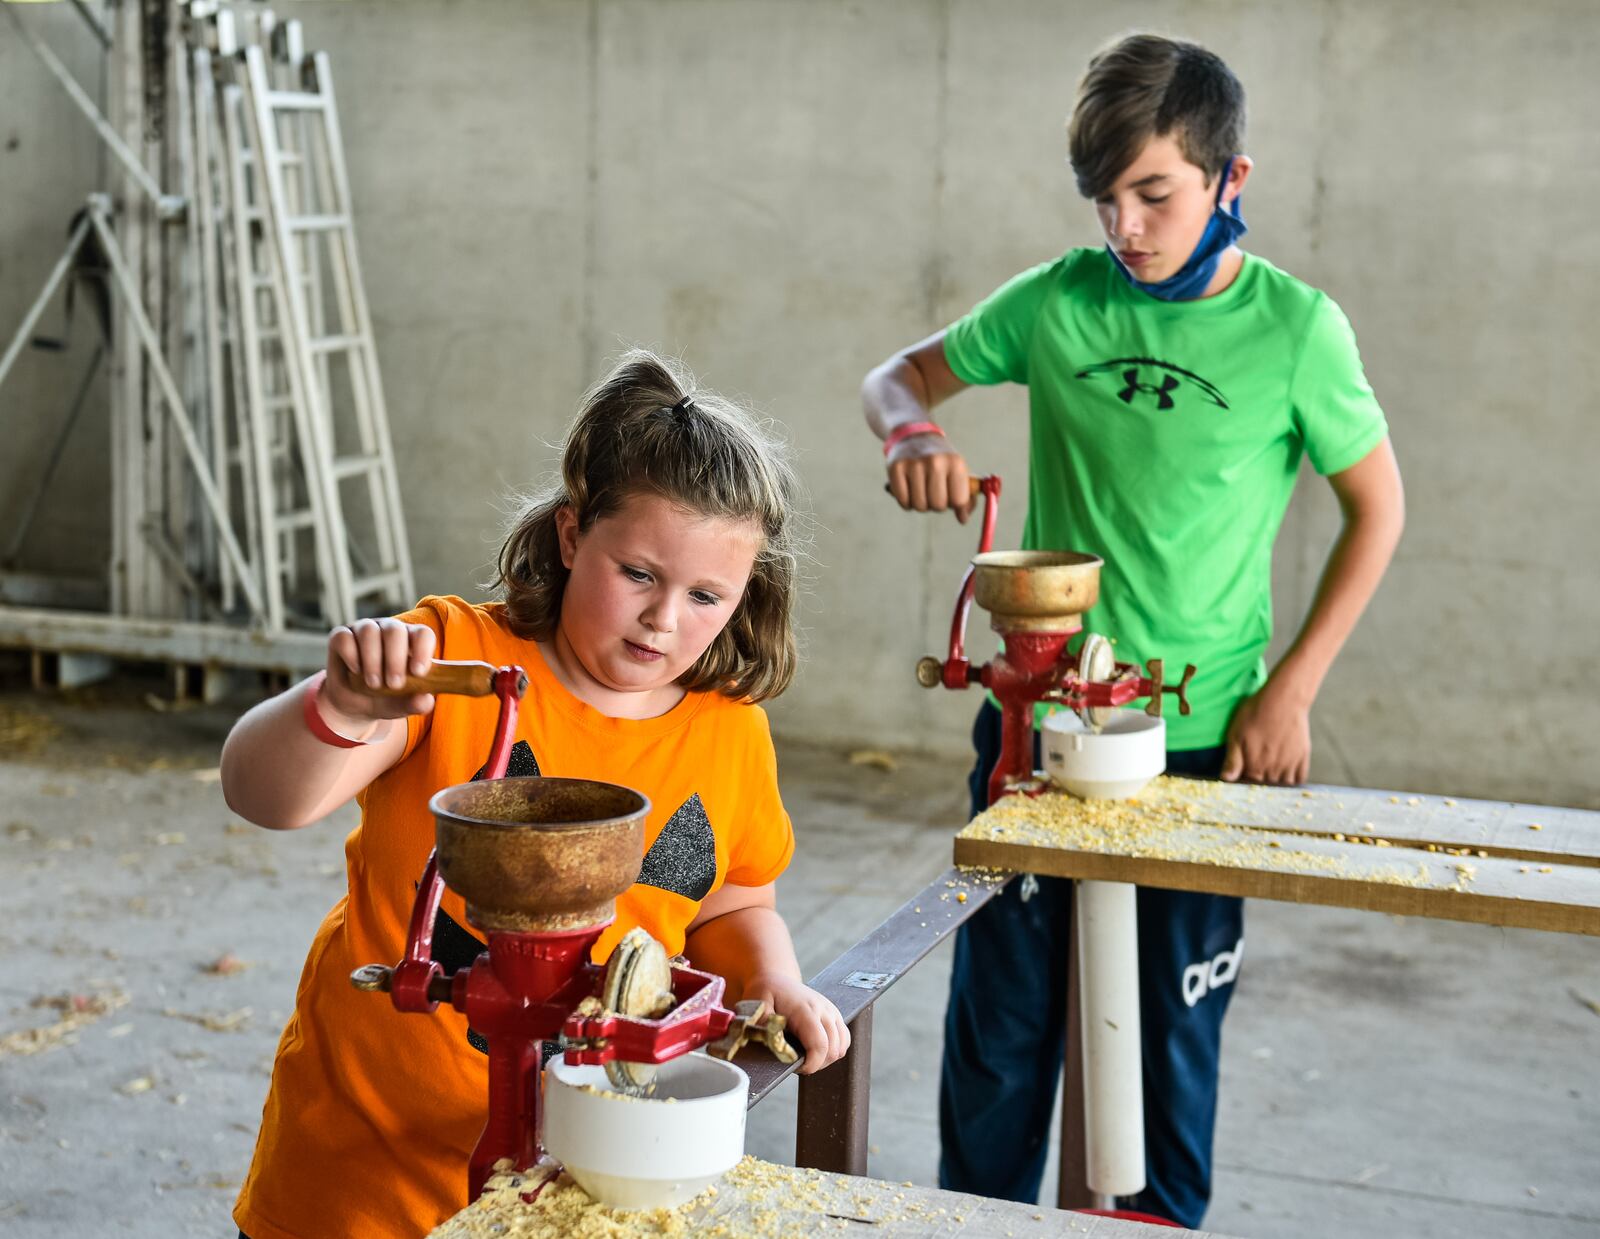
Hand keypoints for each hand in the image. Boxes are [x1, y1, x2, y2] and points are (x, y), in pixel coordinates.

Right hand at [320, 618, 436, 735]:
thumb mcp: (402, 705)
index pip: (422, 634)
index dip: (422, 649)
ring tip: (373, 684)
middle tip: (394, 684)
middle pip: (395, 630)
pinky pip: (344, 637)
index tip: (418, 672)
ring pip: (369, 631)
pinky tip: (356, 671)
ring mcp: (363, 631)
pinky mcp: (340, 636)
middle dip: (395, 658)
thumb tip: (426, 700)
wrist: (355, 707)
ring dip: (372, 659)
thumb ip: (416, 703)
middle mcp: (388, 630)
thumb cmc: (386, 699)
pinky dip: (351, 655)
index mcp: (411, 641)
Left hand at [744, 974, 849, 1074]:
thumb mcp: (756, 1005)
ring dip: (826, 1059)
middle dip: (817, 1064)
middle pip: (833, 1049)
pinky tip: (817, 1050)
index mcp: (804, 1009)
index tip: (796, 1068)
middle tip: (797, 1063)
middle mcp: (823, 1009)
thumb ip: (763, 1024)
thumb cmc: (765, 992)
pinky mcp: (835, 1015)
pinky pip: (844, 1040)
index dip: (811, 1064)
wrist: (776, 978)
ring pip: (841, 1046)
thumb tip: (772, 1042)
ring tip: (806, 1057)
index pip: (819, 1044)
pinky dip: (834, 1050)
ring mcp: (831, 1012)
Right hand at [886, 436, 974, 523]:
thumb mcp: (957, 472)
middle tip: (934, 491)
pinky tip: (909, 488)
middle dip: (937, 504)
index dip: (955, 504)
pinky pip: (904, 501)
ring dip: (921, 503)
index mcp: (955, 463)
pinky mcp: (896, 468)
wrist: (915, 436)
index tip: (951, 496)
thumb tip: (963, 519)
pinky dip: (906, 501)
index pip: (958, 500)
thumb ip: (966, 497)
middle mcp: (935, 462)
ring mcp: (914, 464)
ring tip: (922, 489)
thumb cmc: (941, 461)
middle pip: (938, 505)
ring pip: (920, 506)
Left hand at [1221, 677, 1311, 785]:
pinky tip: (1286, 773)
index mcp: (1255, 766)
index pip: (1247, 785)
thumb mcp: (1236, 735)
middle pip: (1265, 785)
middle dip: (1259, 781)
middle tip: (1256, 767)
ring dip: (1275, 782)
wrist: (1284, 700)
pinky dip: (1293, 780)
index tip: (1242, 773)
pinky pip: (1299, 778)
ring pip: (1282, 784)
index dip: (1243, 780)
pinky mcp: (1303, 757)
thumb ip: (1232, 760)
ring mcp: (1290, 764)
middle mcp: (1273, 770)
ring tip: (1269, 770)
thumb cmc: (1255, 714)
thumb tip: (1226, 779)